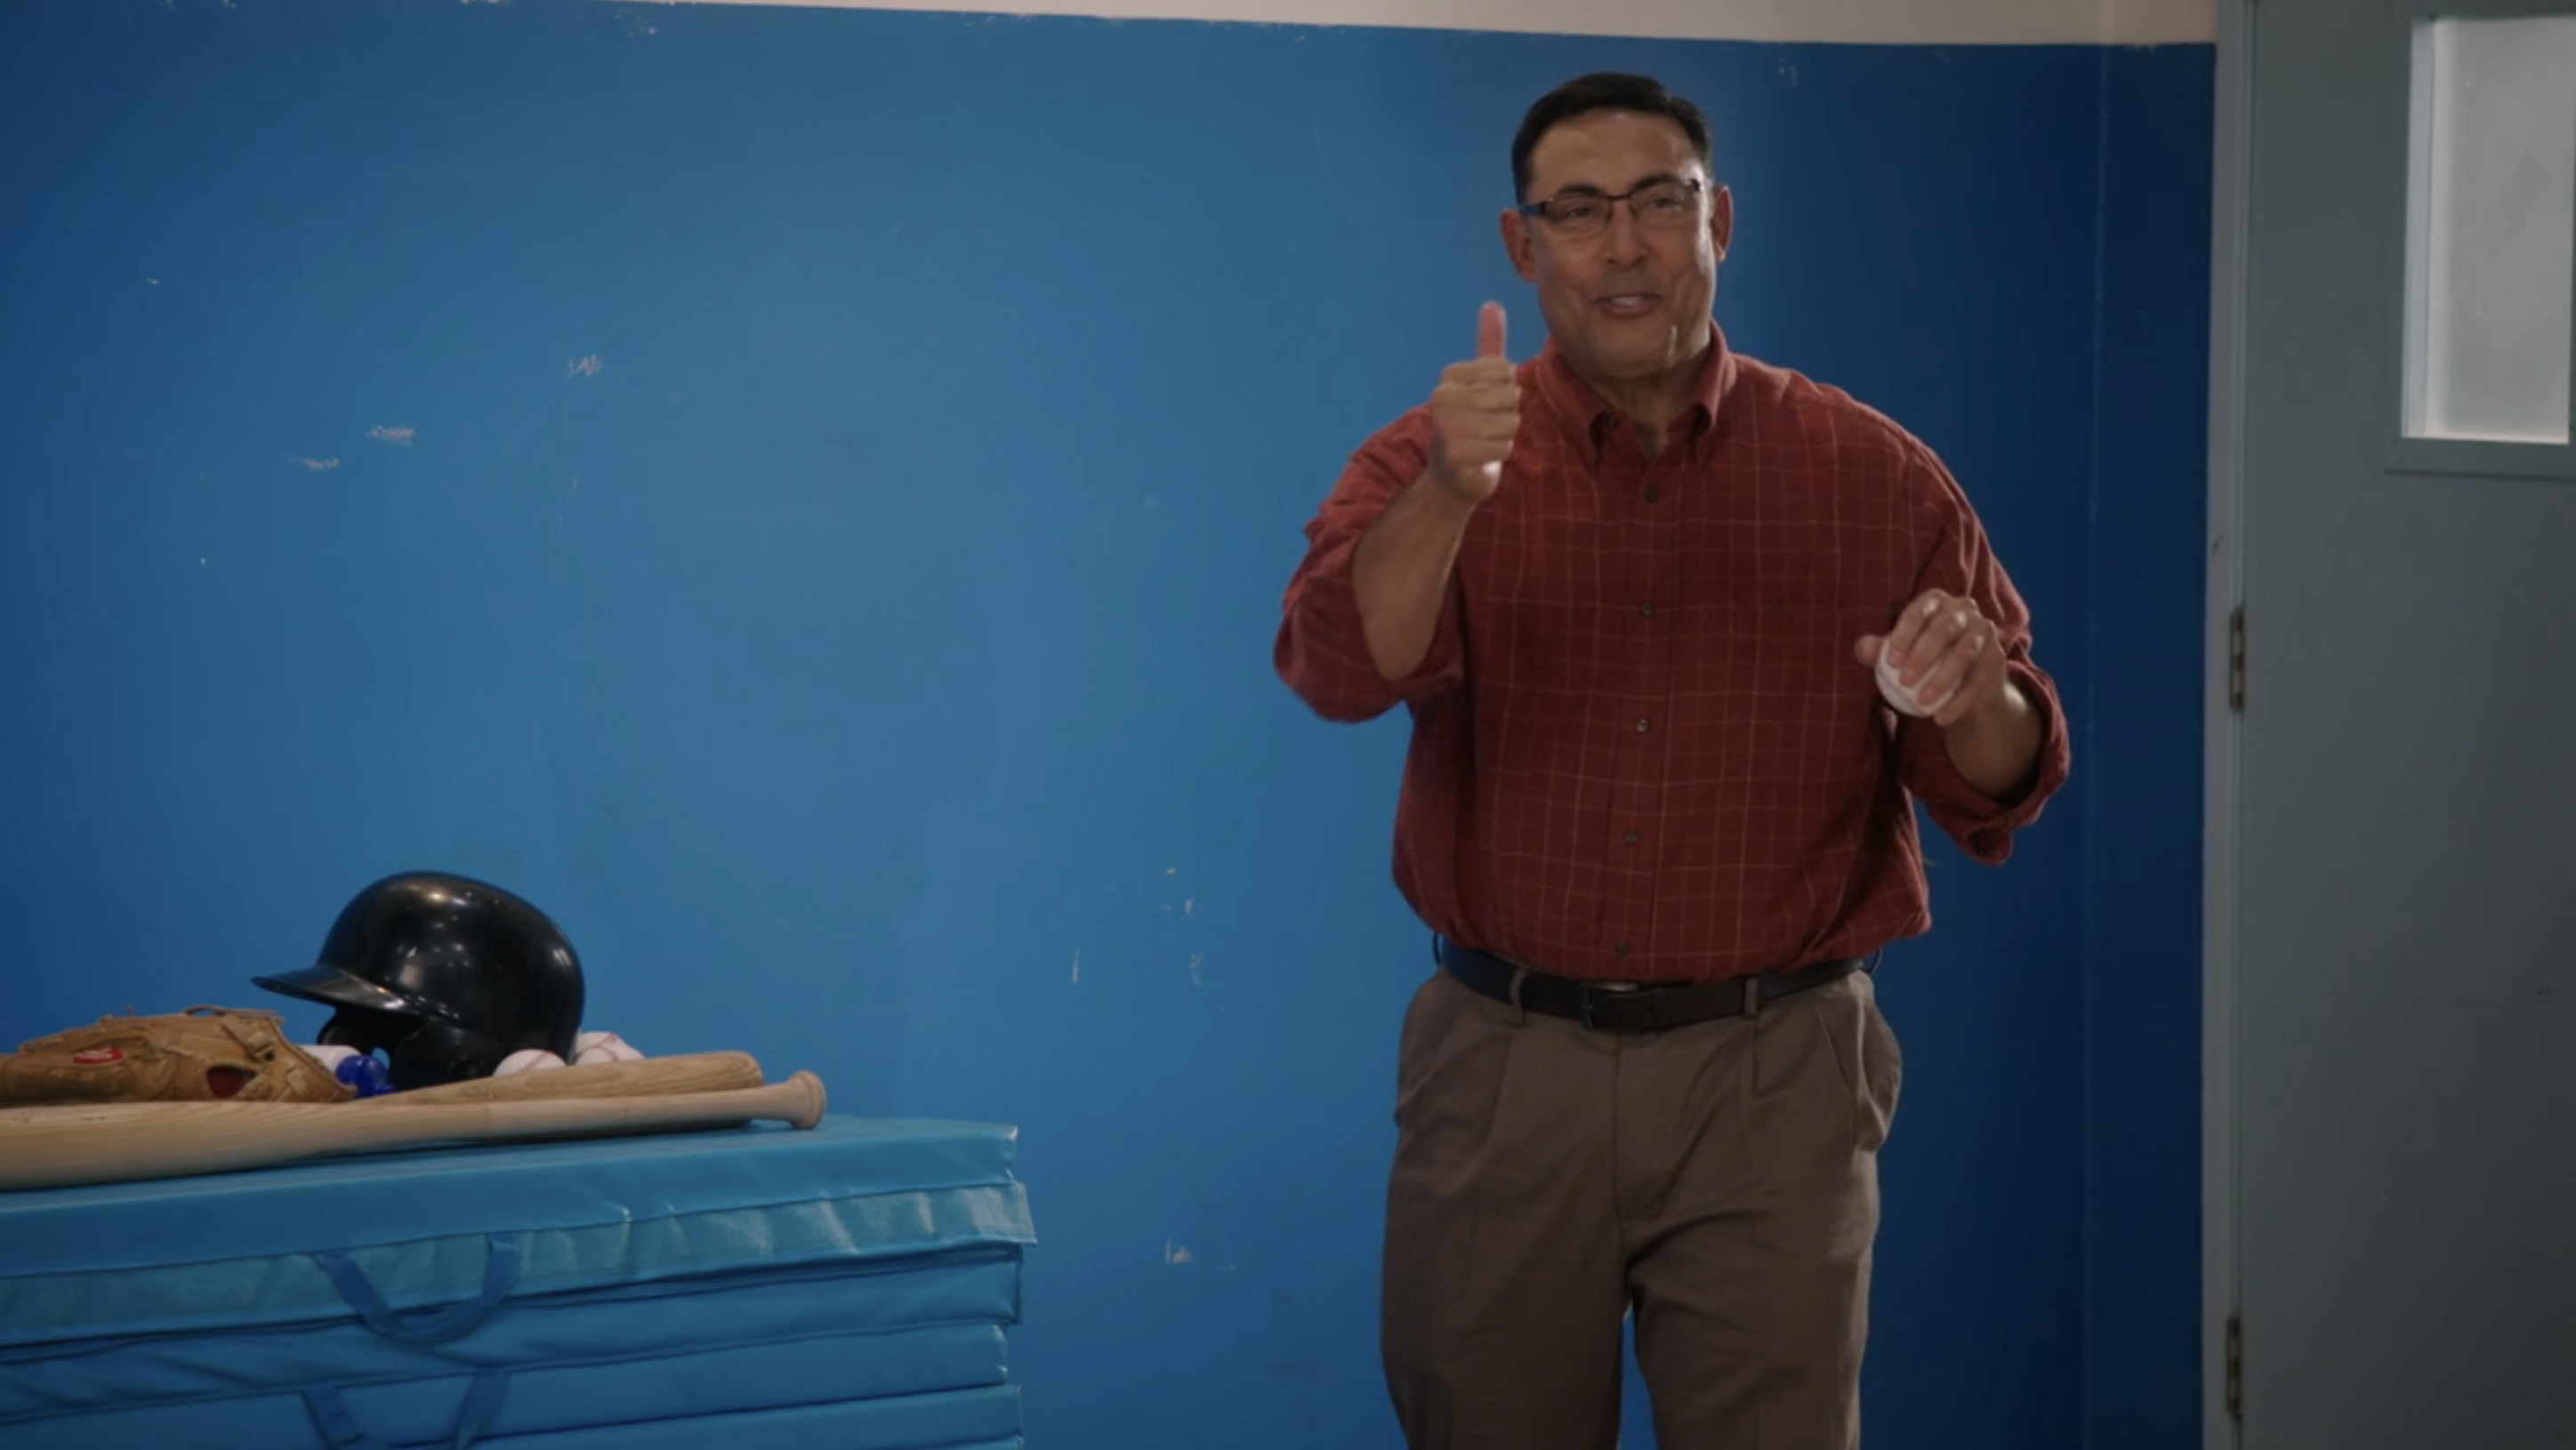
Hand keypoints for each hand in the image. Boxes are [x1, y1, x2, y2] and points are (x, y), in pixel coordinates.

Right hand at [1426, 301, 1519, 504]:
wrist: (1452, 476)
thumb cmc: (1472, 425)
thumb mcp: (1481, 381)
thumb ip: (1489, 344)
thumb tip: (1492, 303)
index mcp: (1450, 375)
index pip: (1507, 372)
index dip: (1507, 392)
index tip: (1486, 405)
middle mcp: (1443, 396)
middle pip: (1511, 397)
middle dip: (1508, 416)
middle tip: (1486, 427)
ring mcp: (1446, 425)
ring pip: (1510, 423)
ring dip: (1505, 437)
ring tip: (1484, 441)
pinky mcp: (1455, 454)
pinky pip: (1504, 447)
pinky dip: (1500, 455)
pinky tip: (1483, 457)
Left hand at [1855, 590, 2008, 727]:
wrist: (1962, 680)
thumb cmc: (1923, 658)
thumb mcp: (1899, 652)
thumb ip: (1879, 649)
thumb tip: (1864, 649)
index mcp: (1936, 601)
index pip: (1918, 611)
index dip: (1904, 634)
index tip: (1890, 661)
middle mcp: (1964, 609)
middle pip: (1944, 629)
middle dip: (1923, 655)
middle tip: (1904, 681)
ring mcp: (1985, 632)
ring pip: (1965, 654)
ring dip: (1942, 680)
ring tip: (1920, 702)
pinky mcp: (1997, 659)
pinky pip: (1978, 681)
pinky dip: (1959, 702)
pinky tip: (1940, 718)